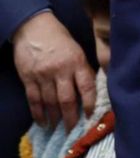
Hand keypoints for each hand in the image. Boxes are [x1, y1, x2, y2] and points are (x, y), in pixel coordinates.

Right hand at [12, 11, 95, 131]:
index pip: (86, 87)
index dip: (89, 104)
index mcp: (76, 62)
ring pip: (50, 102)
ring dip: (55, 118)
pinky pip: (34, 100)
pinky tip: (42, 122)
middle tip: (73, 131)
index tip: (90, 117)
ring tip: (58, 128)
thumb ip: (83, 70)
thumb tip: (92, 91)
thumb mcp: (77, 50)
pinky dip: (38, 113)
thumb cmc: (60, 39)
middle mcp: (60, 70)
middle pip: (67, 100)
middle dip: (71, 118)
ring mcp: (43, 75)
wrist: (33, 27)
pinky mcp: (28, 78)